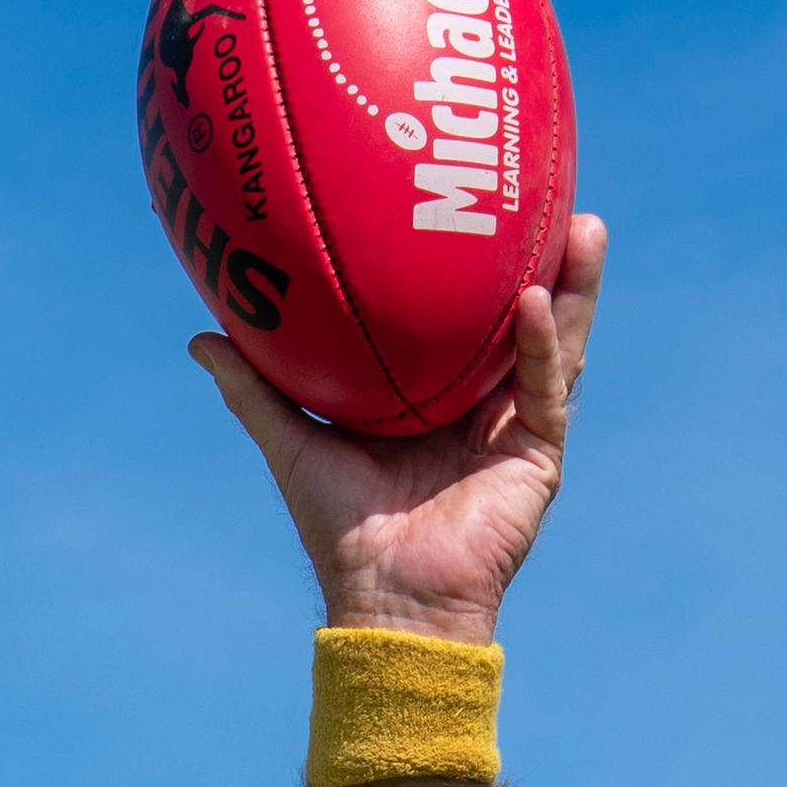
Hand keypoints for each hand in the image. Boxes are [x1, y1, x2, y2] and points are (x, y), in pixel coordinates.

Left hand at [192, 212, 605, 646]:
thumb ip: (256, 388)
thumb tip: (203, 334)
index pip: (465, 312)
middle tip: (545, 187)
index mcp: (438, 393)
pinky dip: (541, 344)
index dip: (477, 260)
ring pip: (557, 339)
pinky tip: (537, 297)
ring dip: (575, 282)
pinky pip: (544, 388)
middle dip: (541, 251)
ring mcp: (516, 425)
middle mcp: (483, 401)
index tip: (473, 196)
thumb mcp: (293, 443)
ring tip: (583, 222)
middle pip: (523, 311)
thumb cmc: (341, 530)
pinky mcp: (538, 454)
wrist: (386, 600)